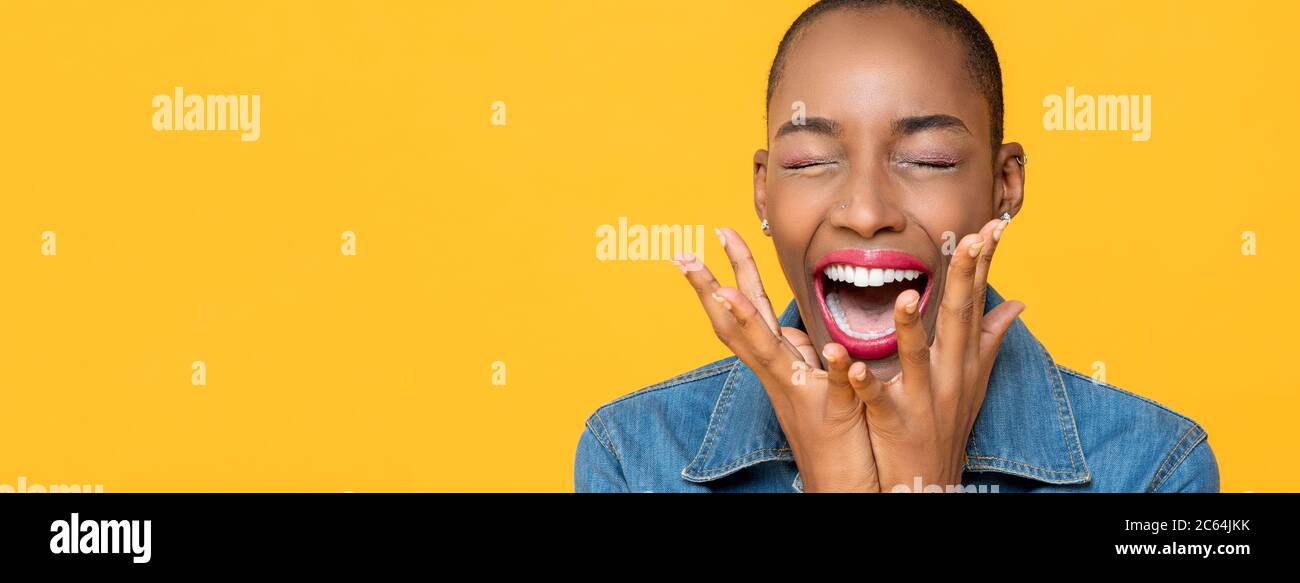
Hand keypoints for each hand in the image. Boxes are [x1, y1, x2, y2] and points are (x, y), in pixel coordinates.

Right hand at [674, 227, 879, 491]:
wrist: (842, 484)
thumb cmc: (833, 433)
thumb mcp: (811, 384)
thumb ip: (798, 355)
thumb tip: (791, 330)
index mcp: (777, 364)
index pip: (743, 311)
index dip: (726, 274)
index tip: (712, 235)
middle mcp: (779, 375)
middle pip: (736, 326)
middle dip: (711, 288)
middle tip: (684, 254)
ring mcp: (802, 393)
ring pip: (767, 354)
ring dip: (745, 323)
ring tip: (727, 293)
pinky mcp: (837, 412)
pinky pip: (836, 388)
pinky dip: (836, 369)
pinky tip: (837, 350)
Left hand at [846, 216, 1024, 491]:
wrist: (929, 483)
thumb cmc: (948, 426)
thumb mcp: (975, 381)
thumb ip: (991, 338)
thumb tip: (1018, 303)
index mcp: (964, 359)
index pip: (975, 301)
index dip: (984, 264)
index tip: (993, 226)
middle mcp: (949, 373)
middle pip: (956, 318)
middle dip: (963, 278)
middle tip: (969, 239)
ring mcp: (922, 397)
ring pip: (915, 356)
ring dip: (910, 326)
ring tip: (904, 296)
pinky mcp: (893, 420)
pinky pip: (875, 398)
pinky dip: (864, 383)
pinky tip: (850, 365)